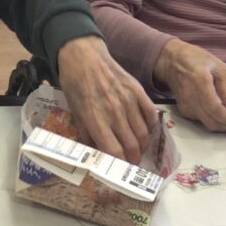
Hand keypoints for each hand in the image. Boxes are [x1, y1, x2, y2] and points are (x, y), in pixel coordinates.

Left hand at [57, 35, 157, 162]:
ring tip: (138, 150)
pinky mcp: (138, 90)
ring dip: (142, 146)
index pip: (114, 151)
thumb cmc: (75, 85)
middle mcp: (114, 112)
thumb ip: (87, 133)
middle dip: (133, 160)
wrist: (84, 55)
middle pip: (132, 146)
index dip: (119, 165)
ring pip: (143, 133)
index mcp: (95, 119)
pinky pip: (151, 115)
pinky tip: (146, 132)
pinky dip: (151, 127)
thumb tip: (96, 153)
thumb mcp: (74, 111)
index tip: (119, 170)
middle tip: (131, 163)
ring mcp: (128, 100)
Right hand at [154, 39, 225, 131]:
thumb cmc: (197, 60)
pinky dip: (214, 120)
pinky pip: (202, 121)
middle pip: (212, 122)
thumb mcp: (219, 67)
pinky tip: (220, 112)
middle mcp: (191, 98)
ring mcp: (185, 107)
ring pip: (208, 125)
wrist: (172, 62)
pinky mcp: (184, 111)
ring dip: (222, 124)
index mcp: (201, 82)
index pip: (216, 109)